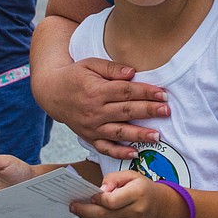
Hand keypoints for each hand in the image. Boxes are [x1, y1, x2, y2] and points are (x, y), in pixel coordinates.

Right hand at [51, 58, 169, 158]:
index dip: (146, 92)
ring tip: (157, 136)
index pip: (126, 92)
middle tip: (166, 111)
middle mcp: (95, 111)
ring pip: (118, 132)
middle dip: (149, 111)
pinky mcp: (88, 137)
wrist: (51, 92)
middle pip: (126, 111)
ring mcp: (91, 126)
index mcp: (97, 90)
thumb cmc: (75, 75)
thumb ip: (112, 68)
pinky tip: (134, 154)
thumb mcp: (91, 64)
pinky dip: (118, 153)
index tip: (163, 94)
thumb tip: (132, 73)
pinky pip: (104, 148)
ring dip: (138, 135)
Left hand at [71, 171, 171, 217]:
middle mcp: (137, 211)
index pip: (111, 201)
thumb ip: (113, 178)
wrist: (159, 205)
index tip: (89, 195)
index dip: (97, 199)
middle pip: (104, 215)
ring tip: (79, 211)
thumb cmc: (141, 187)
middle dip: (85, 211)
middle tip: (74, 206)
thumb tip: (100, 190)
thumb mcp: (130, 175)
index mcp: (138, 193)